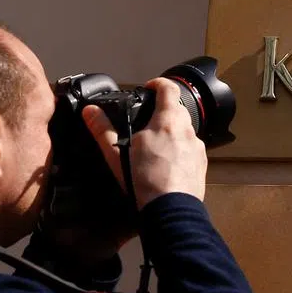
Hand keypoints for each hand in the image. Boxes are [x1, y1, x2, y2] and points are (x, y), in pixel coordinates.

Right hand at [82, 77, 208, 209]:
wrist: (171, 209)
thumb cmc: (144, 180)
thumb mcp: (116, 154)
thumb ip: (102, 129)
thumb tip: (90, 111)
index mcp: (168, 121)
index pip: (169, 89)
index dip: (158, 83)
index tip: (150, 87)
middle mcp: (187, 130)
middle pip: (178, 109)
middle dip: (163, 109)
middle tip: (147, 119)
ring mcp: (197, 147)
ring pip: (185, 130)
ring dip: (172, 131)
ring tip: (154, 144)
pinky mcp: (202, 163)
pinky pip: (190, 148)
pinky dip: (180, 149)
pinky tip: (166, 163)